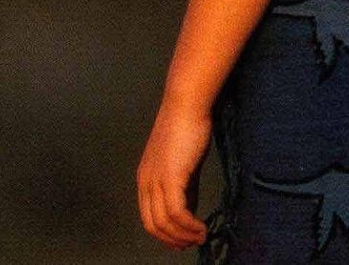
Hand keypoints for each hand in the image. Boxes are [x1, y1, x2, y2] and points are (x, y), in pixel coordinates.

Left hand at [137, 102, 211, 249]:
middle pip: (153, 225)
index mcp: (145, 177)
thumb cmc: (187, 126)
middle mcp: (146, 182)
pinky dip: (189, 226)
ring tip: (201, 237)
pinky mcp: (170, 178)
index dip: (165, 233)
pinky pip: (177, 213)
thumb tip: (189, 209)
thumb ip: (184, 186)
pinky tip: (202, 227)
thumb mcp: (182, 162)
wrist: (187, 104)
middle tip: (192, 243)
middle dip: (173, 239)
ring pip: (164, 223)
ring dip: (184, 236)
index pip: (148, 216)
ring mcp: (156, 181)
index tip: (182, 239)